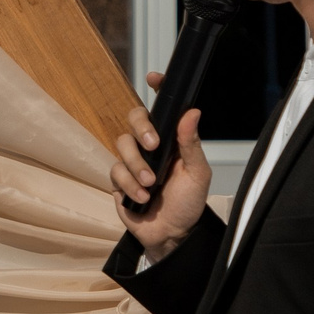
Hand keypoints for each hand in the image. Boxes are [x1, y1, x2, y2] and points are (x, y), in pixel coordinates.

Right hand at [108, 74, 211, 264]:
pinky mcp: (119, 180)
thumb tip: (192, 112)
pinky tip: (142, 197)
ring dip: (137, 165)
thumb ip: (191, 144)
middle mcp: (150, 146)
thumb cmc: (188, 204)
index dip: (158, 89)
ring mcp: (133, 162)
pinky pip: (115, 171)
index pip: (163, 108)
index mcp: (171, 139)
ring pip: (122, 144)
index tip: (153, 78)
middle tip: (153, 145)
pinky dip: (129, 184)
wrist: (171, 235)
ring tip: (152, 184)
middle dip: (140, 128)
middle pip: (134, 118)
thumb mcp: (197, 174)